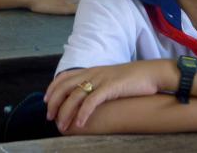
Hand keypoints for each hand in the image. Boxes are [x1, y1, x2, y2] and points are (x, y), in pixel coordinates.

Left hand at [45, 61, 168, 130]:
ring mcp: (100, 80)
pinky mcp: (110, 87)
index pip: (63, 77)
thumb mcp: (108, 78)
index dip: (52, 89)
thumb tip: (86, 96)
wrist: (150, 73)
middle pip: (64, 87)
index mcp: (90, 70)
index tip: (46, 101)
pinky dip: (83, 113)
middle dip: (54, 102)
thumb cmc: (131, 79)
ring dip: (66, 111)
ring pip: (75, 95)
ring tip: (62, 125)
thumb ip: (96, 84)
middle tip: (50, 117)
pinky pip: (92, 101)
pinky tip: (80, 124)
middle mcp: (92, 73)